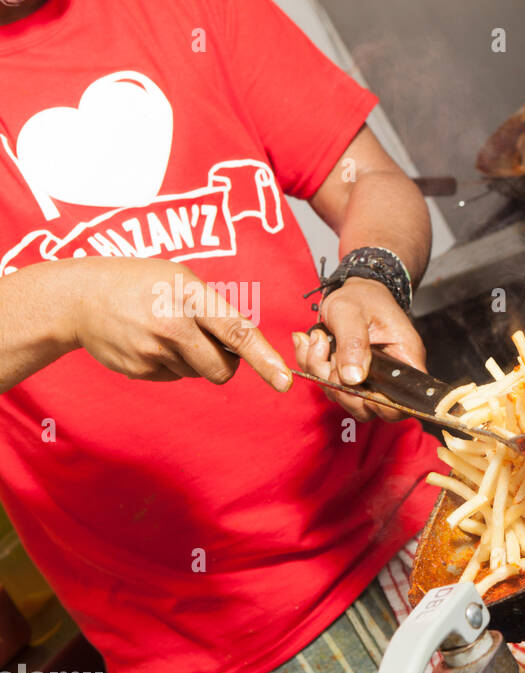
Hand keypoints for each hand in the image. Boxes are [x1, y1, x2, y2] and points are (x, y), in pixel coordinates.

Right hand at [72, 257, 291, 390]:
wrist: (79, 297)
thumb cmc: (141, 284)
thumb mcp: (181, 279)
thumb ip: (214, 310)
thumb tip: (245, 348)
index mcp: (191, 297)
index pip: (237, 331)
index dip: (264, 359)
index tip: (285, 381)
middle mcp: (173, 326)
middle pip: (222, 369)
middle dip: (225, 364)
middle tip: (207, 342)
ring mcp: (154, 351)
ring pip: (198, 373)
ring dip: (192, 359)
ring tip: (165, 331)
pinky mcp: (140, 370)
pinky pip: (174, 377)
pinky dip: (169, 363)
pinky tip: (148, 341)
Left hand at [293, 276, 425, 422]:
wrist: (354, 288)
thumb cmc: (361, 296)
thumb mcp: (352, 312)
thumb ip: (353, 344)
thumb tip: (353, 378)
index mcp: (405, 359)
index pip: (405, 402)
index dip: (383, 406)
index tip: (359, 388)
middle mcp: (390, 375)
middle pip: (370, 407)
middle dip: (341, 389)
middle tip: (327, 357)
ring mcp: (369, 379)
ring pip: (346, 398)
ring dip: (322, 374)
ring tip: (318, 340)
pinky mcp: (350, 376)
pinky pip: (330, 386)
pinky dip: (314, 367)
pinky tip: (311, 342)